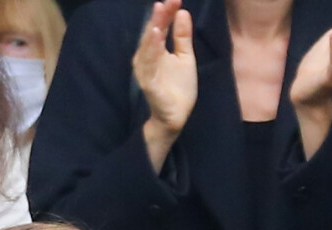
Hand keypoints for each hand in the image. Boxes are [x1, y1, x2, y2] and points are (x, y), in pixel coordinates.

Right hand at [133, 0, 196, 170]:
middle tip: (166, 1)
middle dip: (159, 18)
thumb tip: (183, 12)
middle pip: (152, 35)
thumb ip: (182, 36)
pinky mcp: (149, 84)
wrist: (176, 116)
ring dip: (153, 31)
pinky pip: (149, 66)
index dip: (167, 13)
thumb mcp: (185, 57)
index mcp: (156, 51)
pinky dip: (152, 52)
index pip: (160, 27)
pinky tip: (157, 39)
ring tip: (159, 14)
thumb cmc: (178, 88)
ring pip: (148, 48)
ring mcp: (147, 72)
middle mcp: (147, 59)